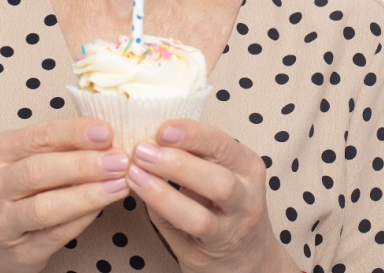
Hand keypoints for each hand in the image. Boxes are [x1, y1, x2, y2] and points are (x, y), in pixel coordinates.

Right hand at [0, 118, 129, 272]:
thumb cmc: (14, 191)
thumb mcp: (24, 160)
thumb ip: (57, 147)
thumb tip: (106, 138)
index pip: (37, 137)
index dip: (73, 133)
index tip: (105, 131)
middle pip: (39, 171)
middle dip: (84, 164)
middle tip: (119, 160)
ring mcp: (0, 222)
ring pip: (46, 207)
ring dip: (88, 194)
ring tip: (119, 184)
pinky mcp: (18, 252)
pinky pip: (56, 234)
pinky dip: (83, 218)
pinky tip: (103, 206)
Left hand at [125, 120, 298, 272]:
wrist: (246, 255)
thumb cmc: (221, 206)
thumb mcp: (215, 173)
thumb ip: (188, 157)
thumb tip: (147, 138)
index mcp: (246, 165)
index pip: (222, 144)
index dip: (192, 134)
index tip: (162, 129)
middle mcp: (247, 195)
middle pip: (218, 179)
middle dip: (177, 163)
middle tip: (142, 151)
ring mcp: (235, 225)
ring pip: (201, 214)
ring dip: (165, 191)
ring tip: (136, 174)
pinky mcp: (215, 247)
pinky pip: (189, 227)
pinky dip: (163, 208)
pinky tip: (143, 194)